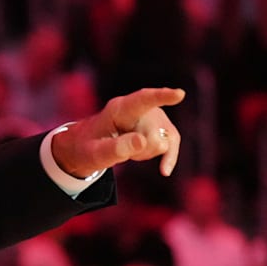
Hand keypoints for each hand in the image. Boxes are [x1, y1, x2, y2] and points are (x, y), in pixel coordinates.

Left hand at [50, 87, 184, 177]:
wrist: (87, 147)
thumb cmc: (87, 148)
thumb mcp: (94, 154)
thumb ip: (115, 149)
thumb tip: (142, 141)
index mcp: (118, 109)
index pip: (142, 100)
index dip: (160, 97)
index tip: (179, 94)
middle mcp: (138, 108)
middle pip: (154, 134)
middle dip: (141, 150)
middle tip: (118, 148)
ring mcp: (151, 115)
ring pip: (164, 141)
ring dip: (147, 153)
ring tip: (126, 149)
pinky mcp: (160, 126)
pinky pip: (172, 143)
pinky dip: (168, 157)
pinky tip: (164, 171)